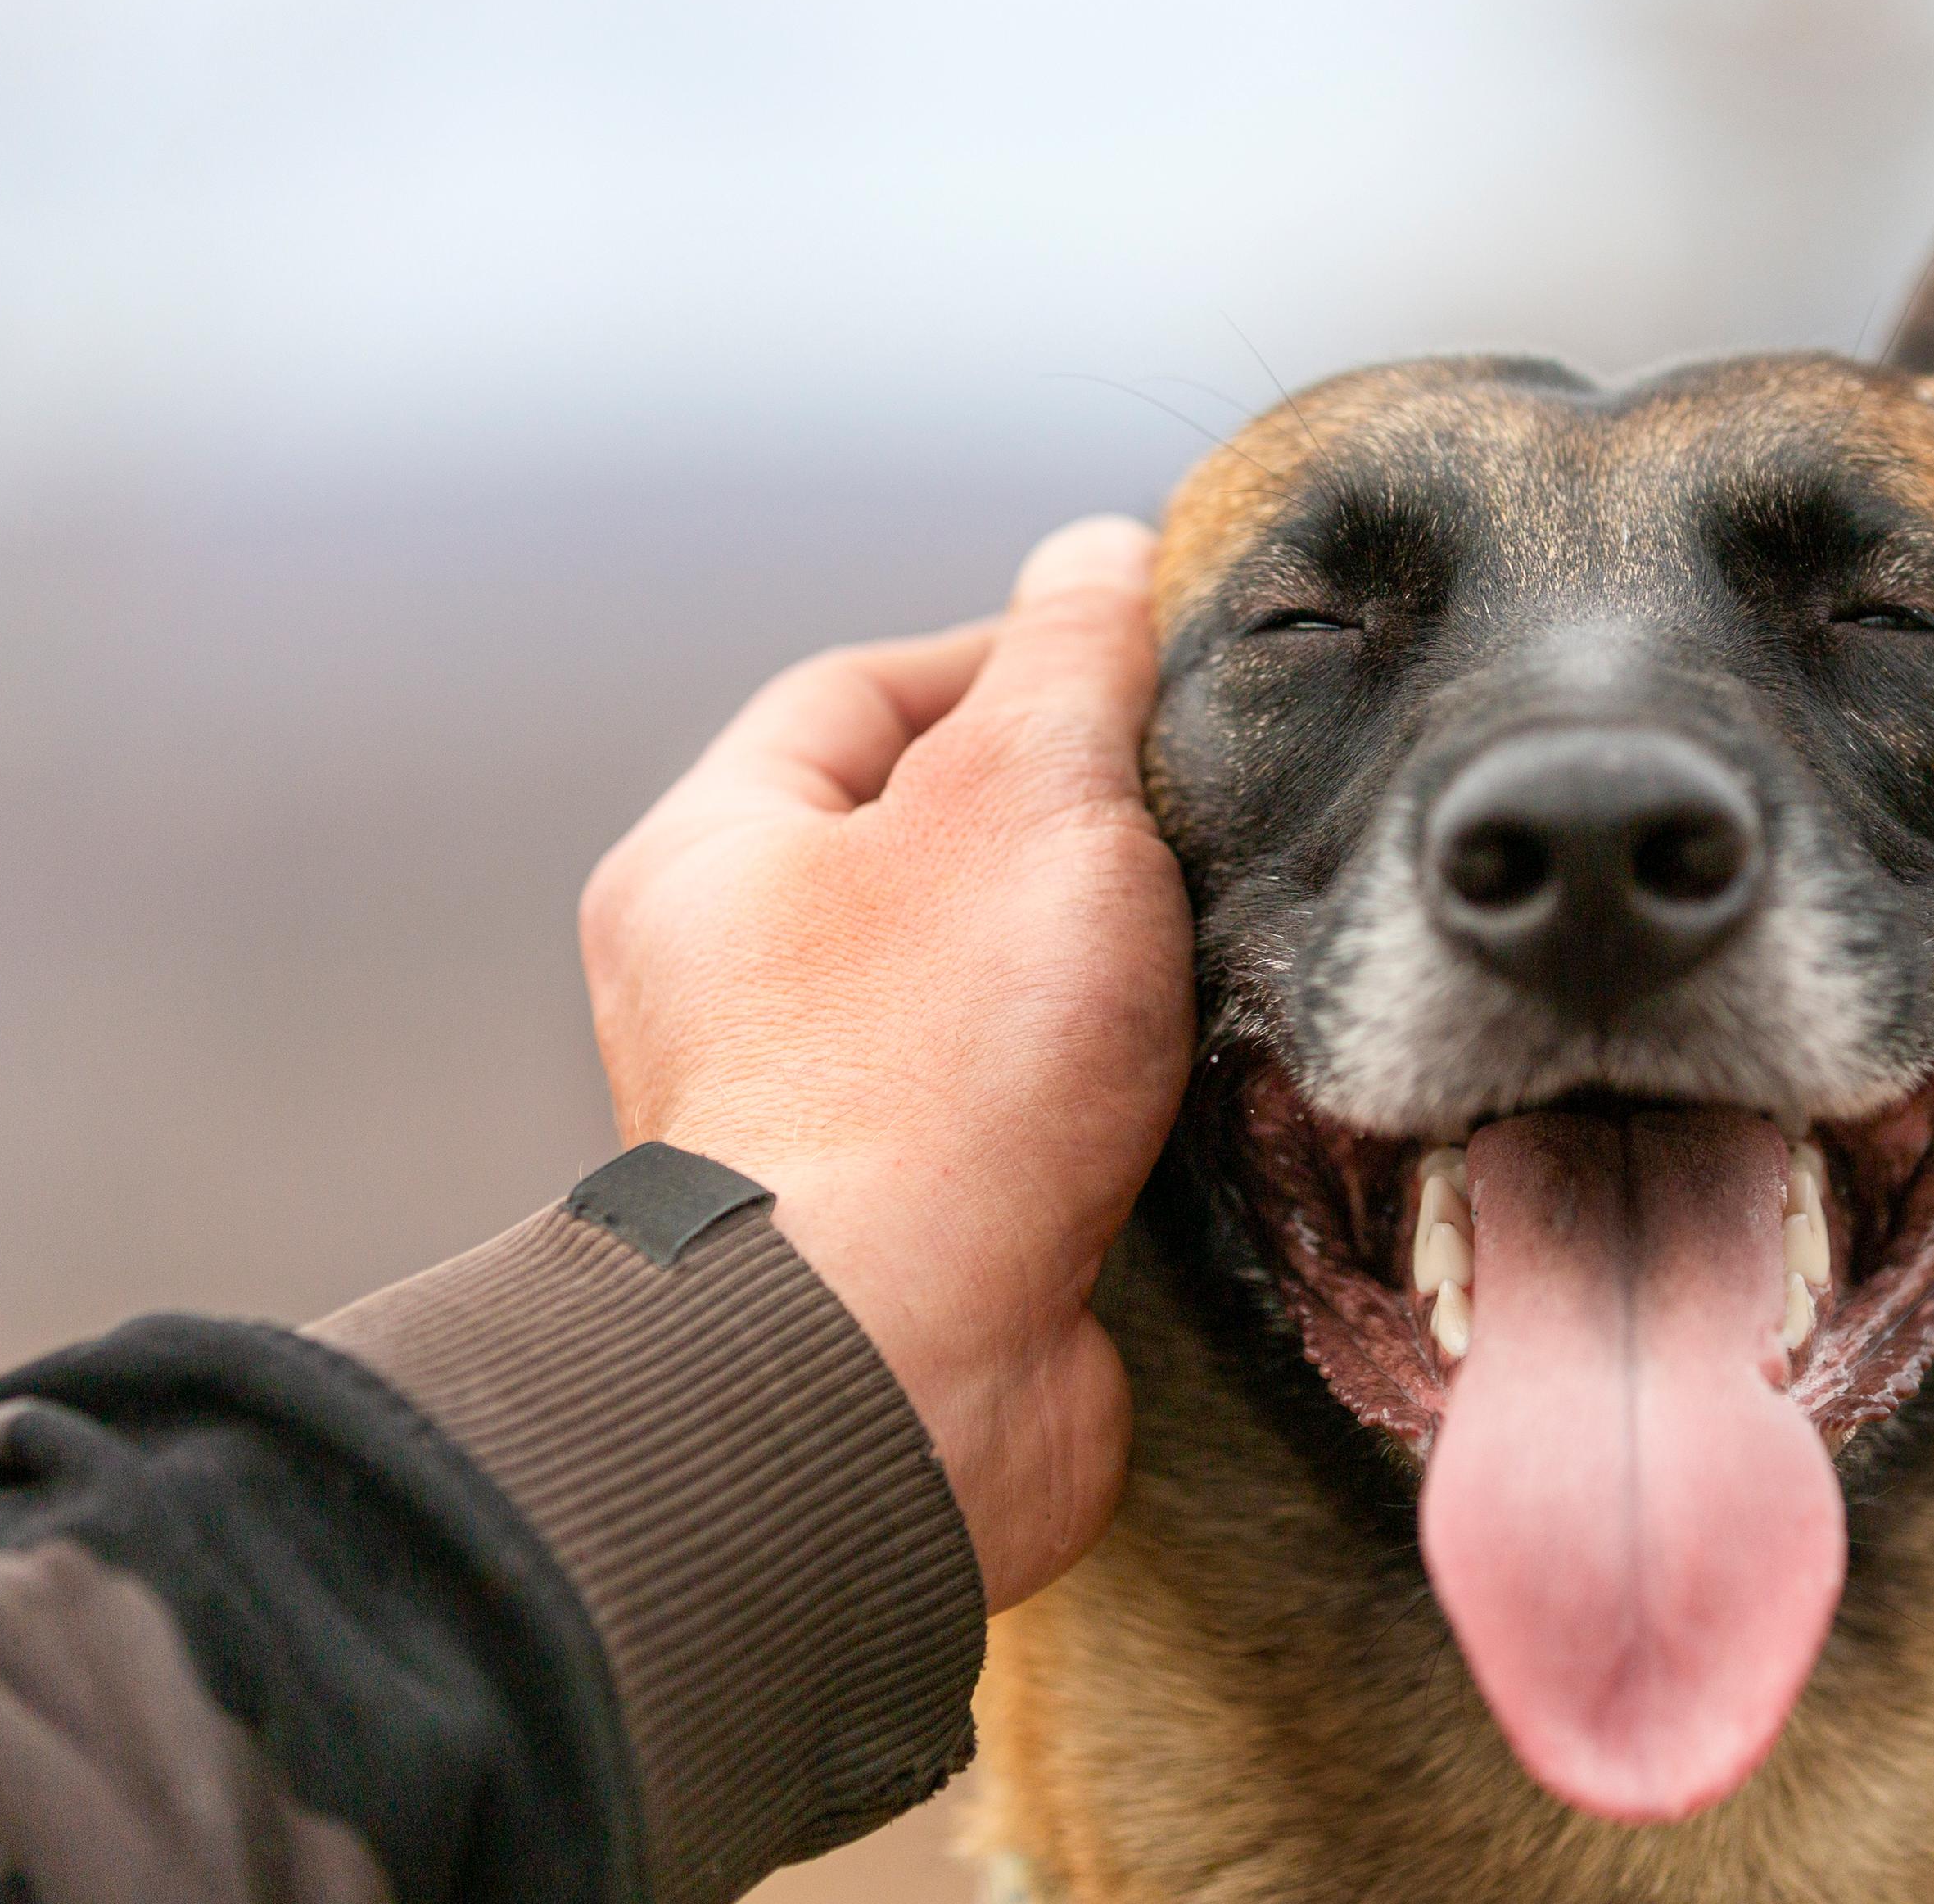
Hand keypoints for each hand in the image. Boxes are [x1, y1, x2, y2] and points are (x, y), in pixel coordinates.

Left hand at [576, 517, 1191, 1611]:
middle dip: (1076, 822)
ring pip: (993, 986)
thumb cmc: (934, 1075)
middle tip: (1201, 811)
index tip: (1147, 664)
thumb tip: (1101, 551)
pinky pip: (1032, 1117)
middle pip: (933, 842)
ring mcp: (828, 1119)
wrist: (898, 1383)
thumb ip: (1075, 658)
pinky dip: (1118, 1090)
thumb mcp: (1029, 797)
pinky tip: (1203, 1080)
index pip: (864, 691)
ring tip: (1218, 944)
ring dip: (1108, 967)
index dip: (1012, 655)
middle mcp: (741, 989)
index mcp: (715, 860)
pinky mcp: (923, 1233)